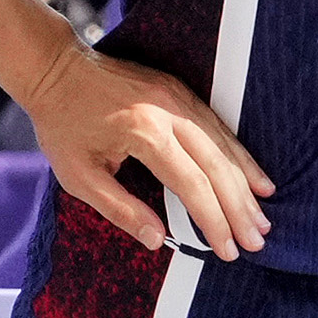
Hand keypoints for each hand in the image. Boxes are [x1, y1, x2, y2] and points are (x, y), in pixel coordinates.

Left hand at [21, 45, 268, 259]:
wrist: (55, 68)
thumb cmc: (61, 125)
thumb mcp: (78, 176)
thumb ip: (119, 209)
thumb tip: (157, 240)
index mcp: (145, 134)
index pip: (192, 186)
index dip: (214, 221)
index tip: (229, 250)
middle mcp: (170, 112)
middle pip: (217, 167)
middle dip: (239, 208)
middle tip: (257, 241)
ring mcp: (178, 97)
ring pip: (224, 144)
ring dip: (247, 182)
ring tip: (262, 215)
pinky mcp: (179, 89)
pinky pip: (217, 126)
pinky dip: (237, 154)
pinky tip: (252, 176)